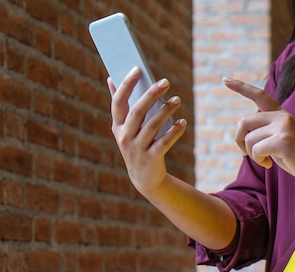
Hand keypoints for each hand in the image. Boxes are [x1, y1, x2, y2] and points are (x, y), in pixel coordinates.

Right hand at [108, 67, 185, 194]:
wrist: (144, 178)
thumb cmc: (136, 145)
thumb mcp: (125, 128)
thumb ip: (120, 105)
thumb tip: (111, 78)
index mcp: (117, 125)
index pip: (118, 101)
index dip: (126, 85)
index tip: (138, 69)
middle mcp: (124, 136)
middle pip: (137, 111)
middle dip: (151, 94)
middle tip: (166, 82)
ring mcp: (137, 149)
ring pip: (152, 126)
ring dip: (166, 111)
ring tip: (177, 99)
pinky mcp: (151, 159)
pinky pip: (164, 142)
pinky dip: (174, 132)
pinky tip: (183, 122)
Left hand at [224, 77, 294, 186]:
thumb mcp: (279, 140)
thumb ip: (265, 132)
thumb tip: (242, 133)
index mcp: (281, 114)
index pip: (260, 95)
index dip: (241, 87)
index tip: (226, 79)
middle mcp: (282, 117)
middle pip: (244, 121)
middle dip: (239, 140)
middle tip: (246, 154)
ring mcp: (283, 127)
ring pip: (249, 139)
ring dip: (252, 154)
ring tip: (265, 160)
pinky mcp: (282, 140)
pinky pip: (256, 149)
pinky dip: (259, 160)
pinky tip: (269, 164)